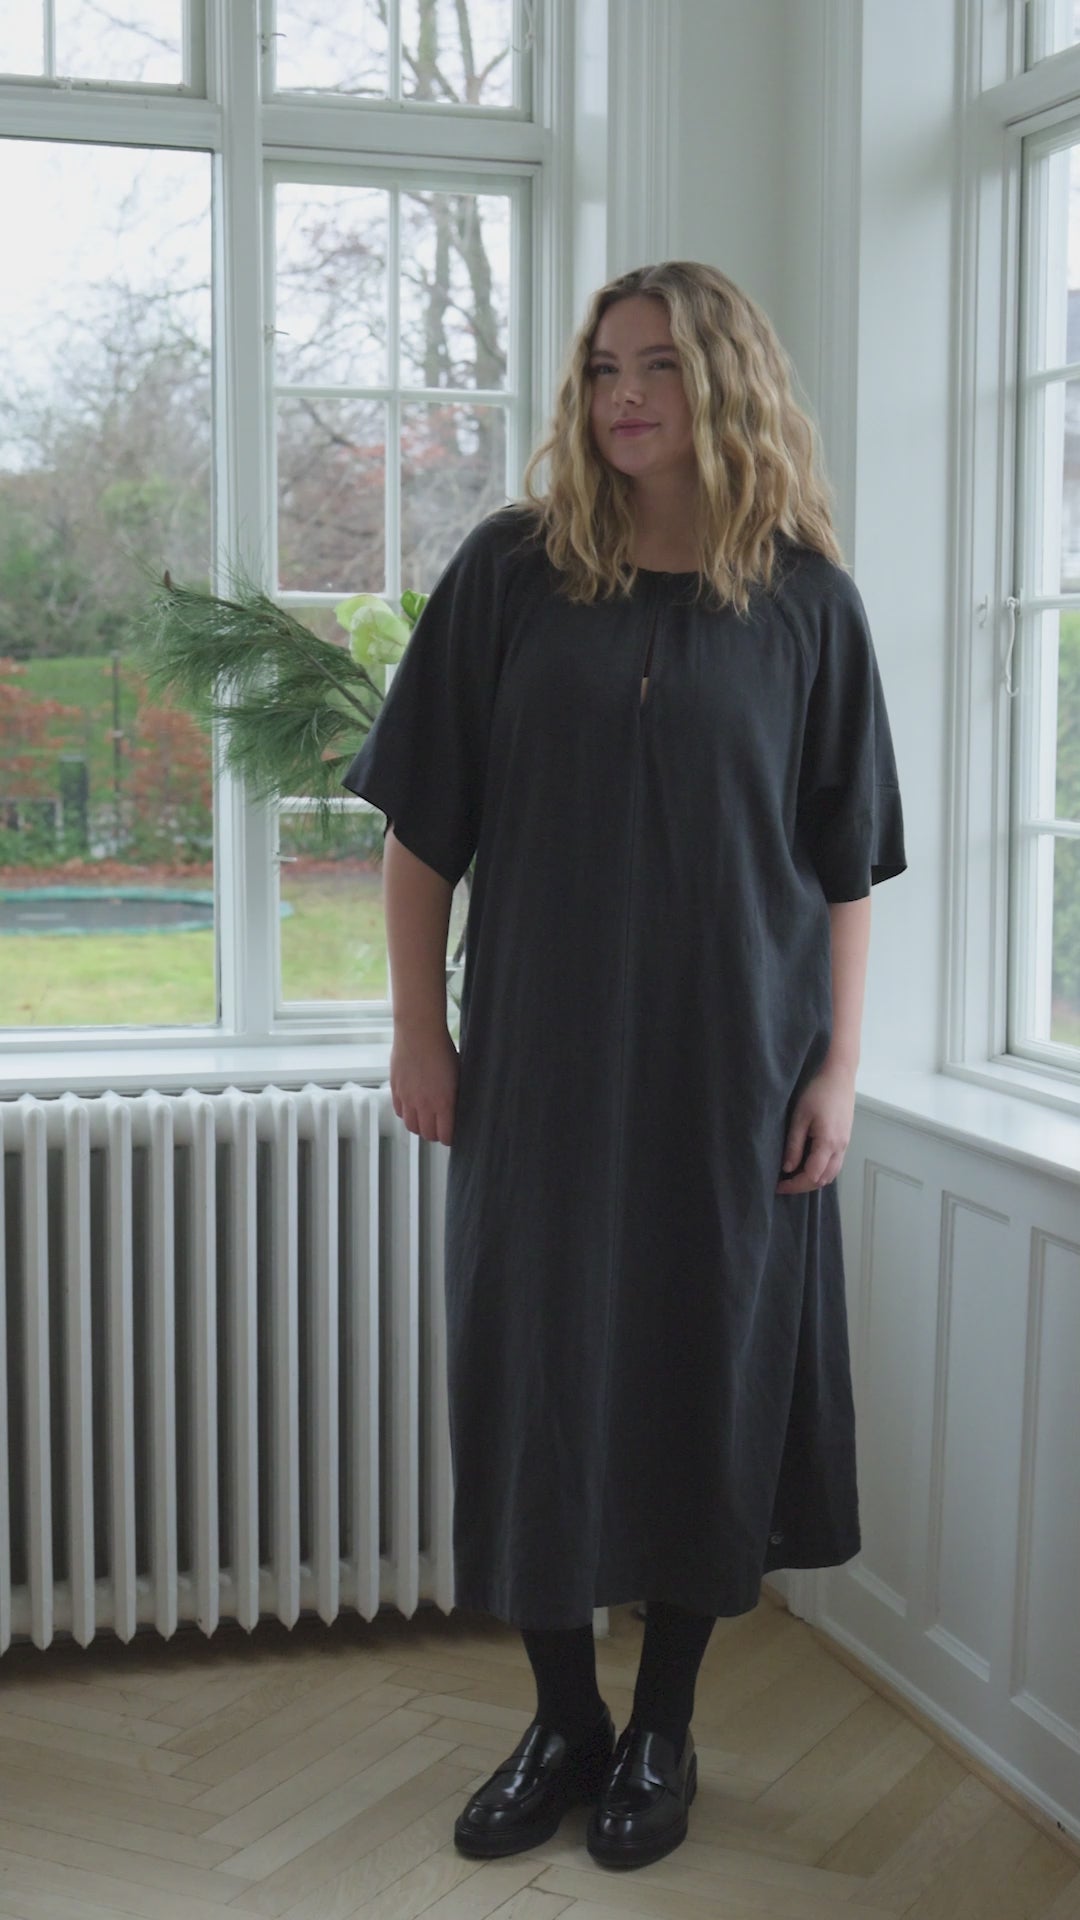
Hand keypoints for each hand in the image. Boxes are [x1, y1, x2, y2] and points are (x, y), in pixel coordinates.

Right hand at [390, 1020, 459, 1145]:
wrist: (418, 1031)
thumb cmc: (443, 1049)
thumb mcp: (458, 1074)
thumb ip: (456, 1095)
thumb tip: (457, 1108)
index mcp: (443, 1102)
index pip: (444, 1135)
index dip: (449, 1138)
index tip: (452, 1134)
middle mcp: (423, 1104)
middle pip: (427, 1134)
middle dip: (435, 1135)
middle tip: (440, 1129)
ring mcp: (407, 1098)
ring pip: (411, 1126)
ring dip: (419, 1127)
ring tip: (426, 1120)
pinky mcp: (396, 1089)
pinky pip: (399, 1112)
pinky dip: (407, 1114)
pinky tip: (414, 1107)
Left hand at [777, 1062, 855, 1194]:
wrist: (839, 1075)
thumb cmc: (817, 1091)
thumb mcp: (799, 1117)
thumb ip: (794, 1145)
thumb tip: (787, 1169)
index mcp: (828, 1143)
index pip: (811, 1176)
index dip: (794, 1185)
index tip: (777, 1185)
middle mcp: (840, 1148)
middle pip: (823, 1179)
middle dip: (803, 1186)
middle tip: (783, 1184)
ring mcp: (845, 1144)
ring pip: (831, 1174)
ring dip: (813, 1180)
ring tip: (793, 1177)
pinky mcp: (845, 1139)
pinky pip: (835, 1164)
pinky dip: (821, 1171)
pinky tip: (807, 1165)